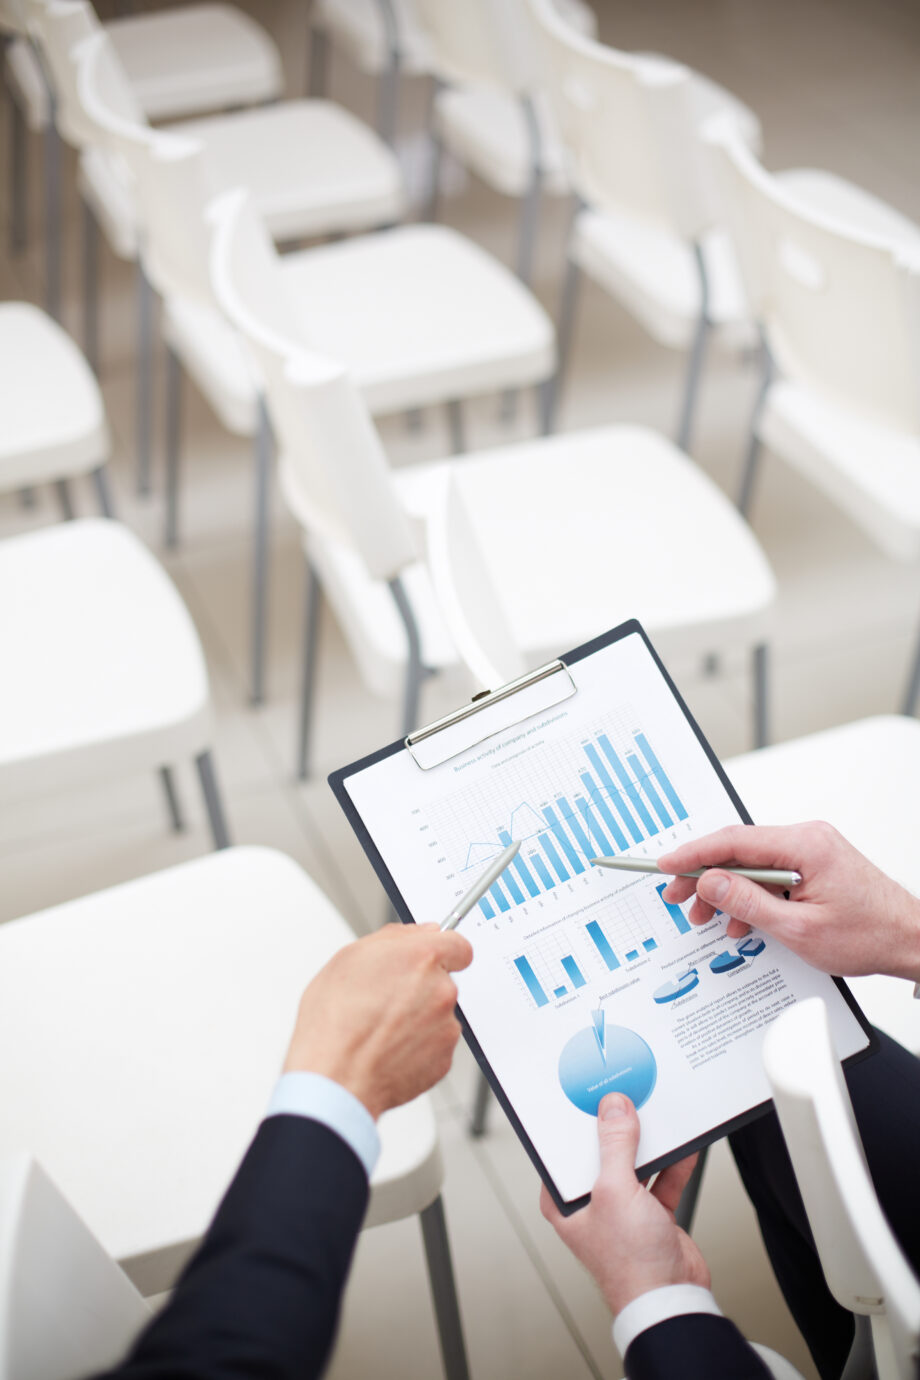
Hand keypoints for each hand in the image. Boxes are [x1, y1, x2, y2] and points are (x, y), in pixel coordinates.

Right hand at [284, 923, 472, 1118]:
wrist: (334, 1078)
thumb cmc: (334, 1022)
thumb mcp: (348, 958)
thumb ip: (393, 938)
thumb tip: (417, 932)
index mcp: (422, 958)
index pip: (458, 944)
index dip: (442, 951)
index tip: (431, 959)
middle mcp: (442, 990)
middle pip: (444, 980)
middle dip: (421, 987)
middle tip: (386, 1000)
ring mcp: (446, 1026)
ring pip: (439, 1014)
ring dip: (418, 1018)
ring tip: (381, 1029)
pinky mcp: (444, 1059)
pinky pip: (435, 1044)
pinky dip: (418, 1045)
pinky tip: (389, 1048)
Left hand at [540, 1094, 708, 1315]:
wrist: (671, 1299)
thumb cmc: (629, 1264)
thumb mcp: (615, 1191)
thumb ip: (616, 1146)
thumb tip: (614, 1109)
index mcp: (564, 1200)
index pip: (565, 1150)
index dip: (576, 1123)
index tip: (590, 1095)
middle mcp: (590, 1202)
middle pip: (603, 1152)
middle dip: (618, 1128)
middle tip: (628, 1097)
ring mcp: (622, 1208)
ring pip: (634, 1163)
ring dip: (648, 1144)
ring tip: (657, 1115)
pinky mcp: (651, 1213)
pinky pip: (661, 1178)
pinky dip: (673, 1163)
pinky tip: (682, 1144)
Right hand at [659, 822, 919, 979]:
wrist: (910, 940)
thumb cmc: (870, 934)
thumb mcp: (798, 927)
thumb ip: (748, 903)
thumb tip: (711, 882)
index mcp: (805, 845)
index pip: (734, 841)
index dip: (694, 853)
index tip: (667, 864)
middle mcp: (808, 838)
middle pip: (739, 850)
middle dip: (704, 876)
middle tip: (677, 897)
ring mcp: (811, 850)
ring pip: (752, 864)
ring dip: (726, 890)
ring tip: (706, 917)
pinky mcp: (813, 865)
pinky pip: (769, 873)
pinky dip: (750, 895)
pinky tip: (740, 920)